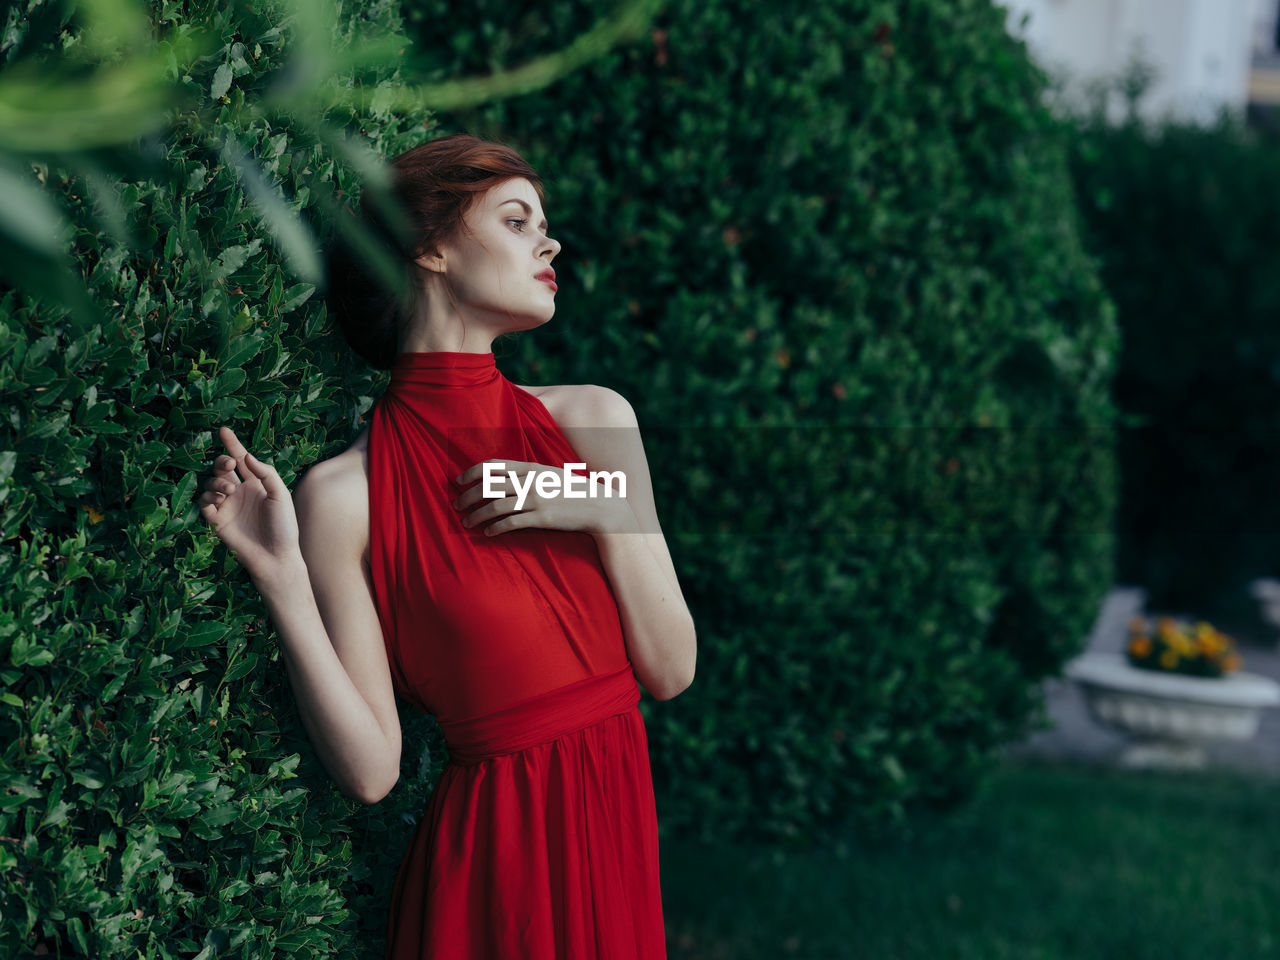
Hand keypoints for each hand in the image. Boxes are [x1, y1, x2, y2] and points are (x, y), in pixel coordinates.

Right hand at [197, 426, 301, 585]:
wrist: (276, 556)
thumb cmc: (284, 526)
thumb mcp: (280, 495)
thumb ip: (266, 473)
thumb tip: (246, 456)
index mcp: (256, 484)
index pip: (241, 460)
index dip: (233, 444)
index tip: (223, 430)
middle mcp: (240, 492)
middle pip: (221, 468)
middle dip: (221, 462)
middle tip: (228, 465)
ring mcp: (227, 506)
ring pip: (210, 483)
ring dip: (216, 481)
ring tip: (230, 490)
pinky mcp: (217, 521)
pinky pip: (203, 504)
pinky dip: (207, 497)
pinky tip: (219, 499)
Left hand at [451, 458, 636, 537]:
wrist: (600, 507)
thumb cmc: (574, 491)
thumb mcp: (550, 474)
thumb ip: (529, 474)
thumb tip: (504, 478)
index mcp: (531, 467)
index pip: (492, 465)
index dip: (471, 472)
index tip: (458, 481)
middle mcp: (530, 481)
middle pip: (488, 486)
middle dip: (467, 496)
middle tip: (456, 505)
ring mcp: (535, 500)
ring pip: (494, 506)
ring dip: (476, 515)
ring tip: (467, 522)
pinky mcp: (541, 519)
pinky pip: (510, 523)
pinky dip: (494, 529)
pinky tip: (488, 533)